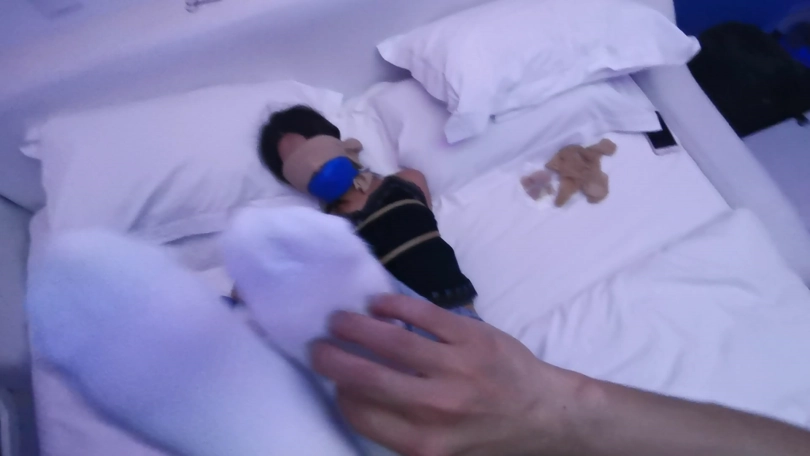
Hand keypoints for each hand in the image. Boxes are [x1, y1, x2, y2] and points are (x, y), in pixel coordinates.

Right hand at [310, 295, 587, 455]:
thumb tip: (355, 396)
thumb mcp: (442, 452)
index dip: (340, 393)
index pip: (360, 413)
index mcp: (423, 443)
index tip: (335, 380)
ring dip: (355, 326)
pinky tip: (378, 304)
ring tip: (339, 319)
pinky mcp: (473, 338)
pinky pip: (424, 314)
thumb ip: (400, 431)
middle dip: (332, 358)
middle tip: (317, 345)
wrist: (544, 415)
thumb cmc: (487, 436)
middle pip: (366, 377)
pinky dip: (394, 304)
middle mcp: (436, 408)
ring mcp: (456, 369)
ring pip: (391, 340)